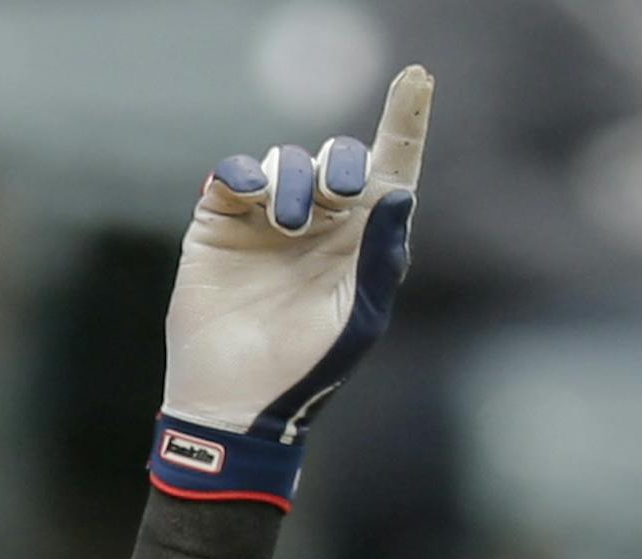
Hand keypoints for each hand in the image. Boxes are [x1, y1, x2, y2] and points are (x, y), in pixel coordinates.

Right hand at [150, 64, 433, 508]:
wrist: (236, 396)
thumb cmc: (307, 368)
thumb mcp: (358, 315)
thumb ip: (381, 253)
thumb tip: (400, 190)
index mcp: (362, 247)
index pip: (389, 174)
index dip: (405, 125)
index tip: (418, 79)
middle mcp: (321, 226)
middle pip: (338, 157)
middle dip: (341, 162)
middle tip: (337, 196)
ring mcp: (270, 219)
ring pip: (289, 160)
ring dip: (294, 182)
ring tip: (288, 227)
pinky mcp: (223, 218)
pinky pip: (237, 169)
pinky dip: (246, 174)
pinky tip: (252, 202)